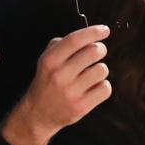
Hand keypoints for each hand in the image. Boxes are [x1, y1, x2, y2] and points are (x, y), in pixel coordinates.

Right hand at [0, 26, 111, 144]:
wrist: (38, 114)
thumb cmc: (47, 82)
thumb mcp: (46, 60)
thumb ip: (61, 45)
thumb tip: (88, 36)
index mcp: (50, 61)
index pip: (75, 40)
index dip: (93, 32)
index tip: (105, 30)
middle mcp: (60, 75)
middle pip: (93, 52)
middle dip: (100, 49)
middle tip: (98, 52)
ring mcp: (71, 92)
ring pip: (102, 70)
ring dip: (100, 70)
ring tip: (91, 75)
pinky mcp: (82, 107)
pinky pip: (105, 88)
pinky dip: (102, 86)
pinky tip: (93, 88)